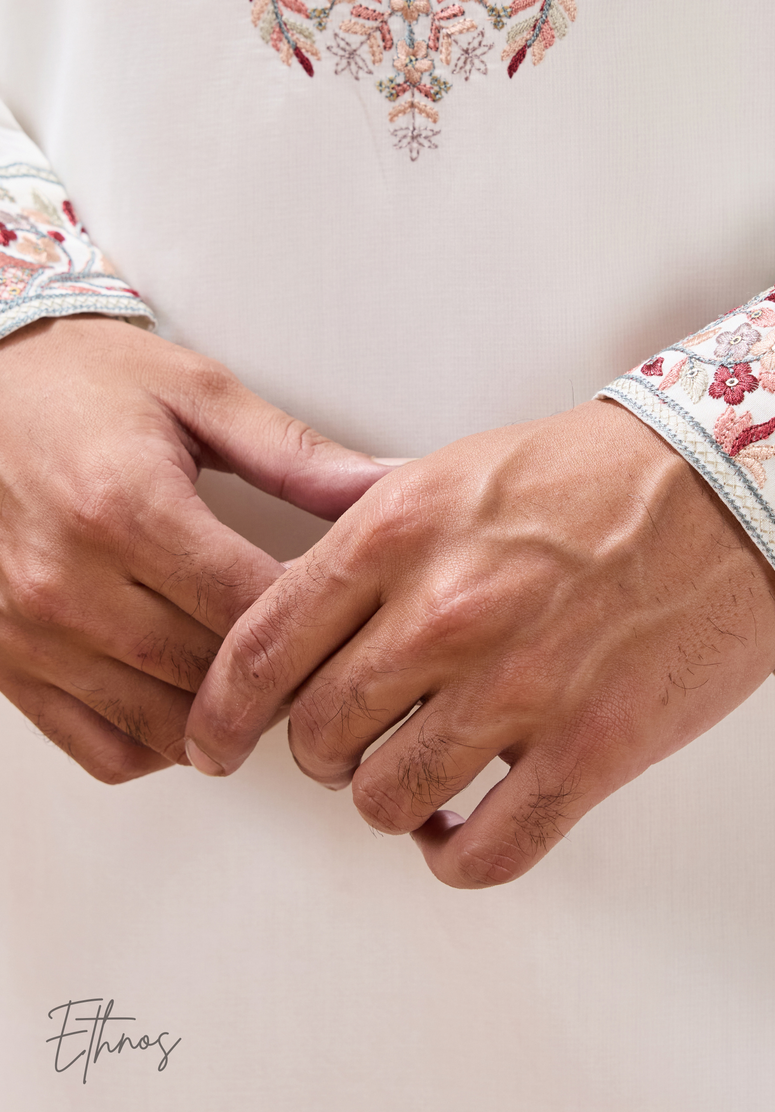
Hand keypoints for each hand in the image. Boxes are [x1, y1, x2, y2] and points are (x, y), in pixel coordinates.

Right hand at [0, 316, 390, 783]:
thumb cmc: (81, 379)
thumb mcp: (200, 394)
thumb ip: (296, 455)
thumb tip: (384, 486)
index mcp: (127, 508)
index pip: (251, 609)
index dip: (316, 620)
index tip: (346, 607)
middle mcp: (69, 581)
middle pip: (211, 675)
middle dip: (280, 672)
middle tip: (318, 646)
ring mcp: (29, 631)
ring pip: (163, 729)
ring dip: (225, 716)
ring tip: (258, 672)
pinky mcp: (4, 662)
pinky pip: (100, 749)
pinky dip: (157, 741)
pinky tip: (188, 695)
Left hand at [185, 400, 774, 886]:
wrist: (732, 491)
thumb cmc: (597, 475)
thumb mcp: (457, 471)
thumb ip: (372, 538)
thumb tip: (301, 606)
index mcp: (399, 532)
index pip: (261, 646)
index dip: (221, 711)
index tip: (213, 742)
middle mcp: (445, 611)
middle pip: (317, 734)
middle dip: (320, 751)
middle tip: (349, 742)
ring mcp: (518, 687)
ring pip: (386, 801)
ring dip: (389, 800)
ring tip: (419, 775)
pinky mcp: (590, 750)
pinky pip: (484, 852)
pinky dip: (457, 856)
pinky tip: (464, 830)